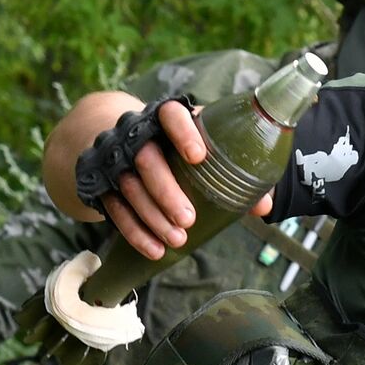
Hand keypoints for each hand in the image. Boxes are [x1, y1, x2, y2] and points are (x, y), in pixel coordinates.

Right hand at [100, 102, 272, 259]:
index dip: (182, 132)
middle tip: (188, 219)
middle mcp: (136, 134)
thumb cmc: (176, 146)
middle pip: (146, 158)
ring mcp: (115, 159)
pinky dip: (135, 232)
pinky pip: (114, 209)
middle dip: (166, 191)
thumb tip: (263, 204)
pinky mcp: (102, 184)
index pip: (170, 114)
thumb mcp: (201, 146)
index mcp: (164, 118)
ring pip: (129, 186)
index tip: (198, 156)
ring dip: (153, 216)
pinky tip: (155, 249)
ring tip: (178, 239)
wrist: (124, 142)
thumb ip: (232, 169)